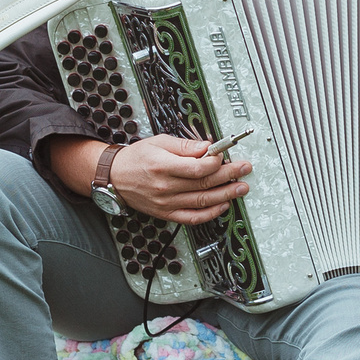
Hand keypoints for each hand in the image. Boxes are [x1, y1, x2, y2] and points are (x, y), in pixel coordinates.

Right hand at [110, 135, 252, 225]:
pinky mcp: (166, 213)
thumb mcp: (159, 142)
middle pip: (204, 184)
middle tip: (244, 169)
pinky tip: (223, 205)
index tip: (225, 155)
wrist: (115, 176)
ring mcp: (166, 203)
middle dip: (229, 176)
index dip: (216, 162)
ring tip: (241, 187)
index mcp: (163, 166)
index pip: (197, 168)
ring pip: (202, 201)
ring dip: (226, 195)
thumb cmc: (137, 157)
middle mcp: (165, 187)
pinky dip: (210, 213)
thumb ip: (185, 146)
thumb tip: (208, 147)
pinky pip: (192, 218)